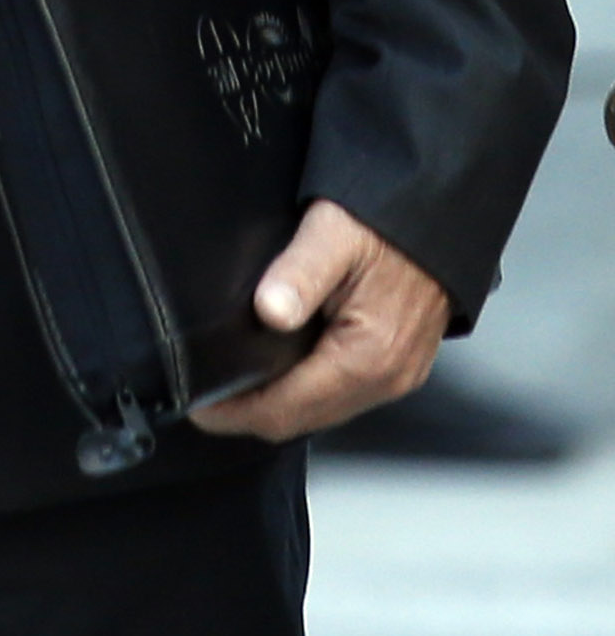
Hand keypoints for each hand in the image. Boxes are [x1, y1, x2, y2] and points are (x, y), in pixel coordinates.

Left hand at [187, 200, 449, 441]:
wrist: (437, 216)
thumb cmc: (386, 225)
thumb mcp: (333, 235)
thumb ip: (299, 274)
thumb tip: (270, 310)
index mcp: (371, 356)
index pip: (289, 409)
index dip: (237, 412)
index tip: (197, 406)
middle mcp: (389, 377)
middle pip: (304, 419)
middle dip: (250, 414)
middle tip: (204, 400)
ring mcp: (397, 374)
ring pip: (323, 411)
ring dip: (277, 405)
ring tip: (232, 386)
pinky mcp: (397, 364)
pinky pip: (342, 395)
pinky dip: (305, 392)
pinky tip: (277, 371)